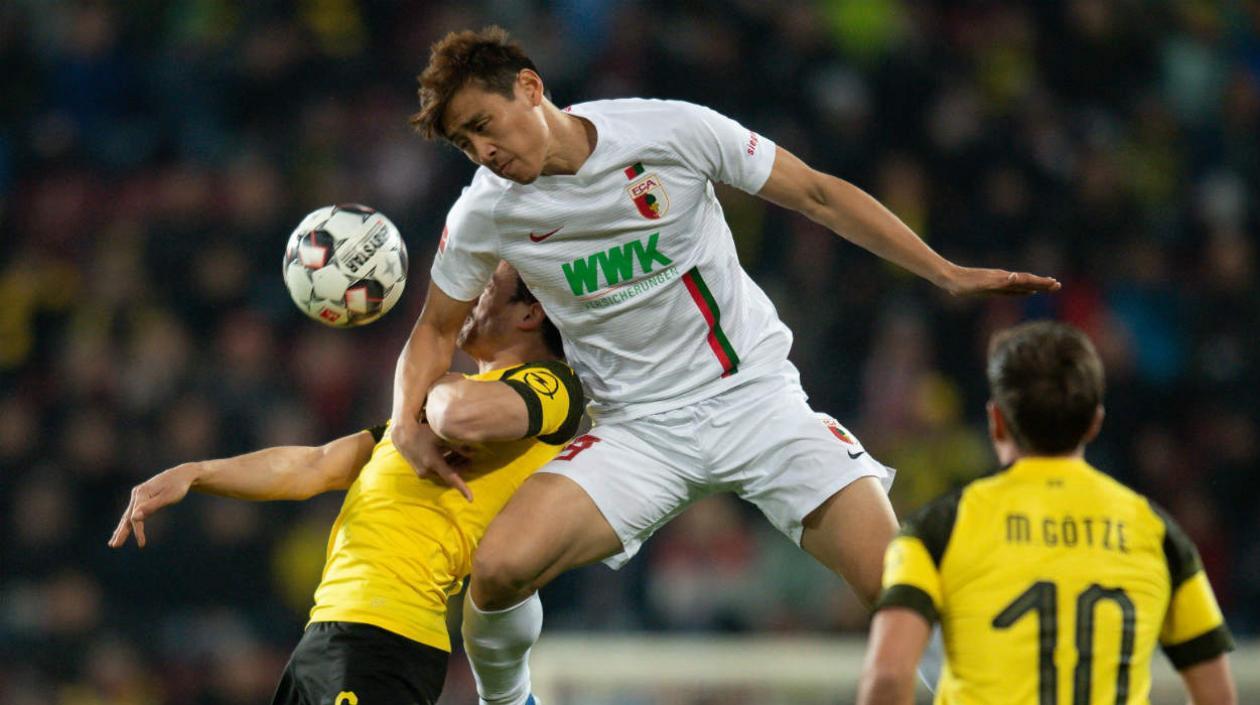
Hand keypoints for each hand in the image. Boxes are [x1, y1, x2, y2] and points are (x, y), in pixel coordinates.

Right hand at [108, 464, 197, 547]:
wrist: (183, 474)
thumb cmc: (178, 486)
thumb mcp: (168, 497)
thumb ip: (151, 507)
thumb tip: (134, 518)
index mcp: (142, 494)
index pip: (135, 517)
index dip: (138, 531)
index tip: (142, 544)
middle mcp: (137, 494)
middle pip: (127, 516)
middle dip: (121, 532)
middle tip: (113, 546)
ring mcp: (139, 495)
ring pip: (128, 515)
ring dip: (121, 529)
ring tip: (113, 542)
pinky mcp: (142, 497)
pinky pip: (133, 512)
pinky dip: (128, 522)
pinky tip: (124, 528)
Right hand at [390, 415, 472, 500]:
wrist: (402, 434)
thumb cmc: (423, 432)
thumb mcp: (442, 437)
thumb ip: (458, 446)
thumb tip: (474, 454)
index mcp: (433, 462)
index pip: (451, 479)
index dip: (462, 489)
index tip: (470, 499)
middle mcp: (427, 470)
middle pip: (449, 474)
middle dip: (461, 468)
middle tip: (471, 462)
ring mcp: (422, 472)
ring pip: (442, 472)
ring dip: (453, 466)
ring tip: (463, 458)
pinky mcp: (420, 471)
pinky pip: (436, 471)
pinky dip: (444, 465)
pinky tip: (451, 456)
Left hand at [941, 266, 1060, 296]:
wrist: (948, 278)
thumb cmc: (963, 284)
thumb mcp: (980, 284)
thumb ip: (998, 282)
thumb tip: (1015, 277)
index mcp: (1003, 279)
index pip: (1026, 280)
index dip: (1040, 282)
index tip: (1054, 283)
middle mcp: (1003, 279)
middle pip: (1027, 281)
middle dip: (1042, 284)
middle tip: (1058, 285)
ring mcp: (998, 282)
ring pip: (1021, 284)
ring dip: (1035, 286)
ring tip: (1046, 287)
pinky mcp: (992, 286)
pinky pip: (1011, 289)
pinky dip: (1022, 290)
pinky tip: (1026, 292)